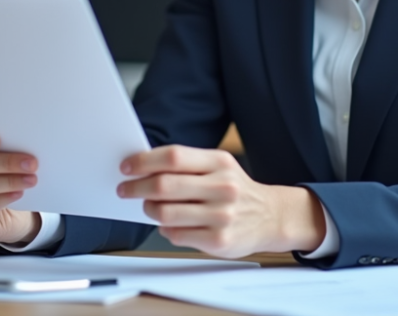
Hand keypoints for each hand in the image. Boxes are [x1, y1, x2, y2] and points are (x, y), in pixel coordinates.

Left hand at [117, 145, 325, 257]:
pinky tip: (170, 224)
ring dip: (149, 209)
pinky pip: (176, 235)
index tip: (127, 166)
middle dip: (137, 187)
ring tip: (149, 207)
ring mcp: (222, 216)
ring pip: (166, 213)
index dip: (144, 161)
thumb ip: (187, 164)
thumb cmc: (236, 189)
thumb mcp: (220, 167)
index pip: (174, 157)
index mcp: (220, 162)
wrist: (271, 217)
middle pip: (165, 185)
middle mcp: (223, 187)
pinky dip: (165, 229)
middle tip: (126, 189)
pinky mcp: (219, 240)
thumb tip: (143, 166)